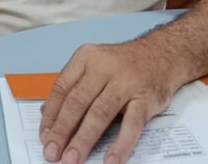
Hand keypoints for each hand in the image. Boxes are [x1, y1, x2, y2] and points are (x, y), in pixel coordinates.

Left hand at [39, 42, 178, 163]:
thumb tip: (47, 114)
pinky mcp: (145, 98)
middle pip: (77, 102)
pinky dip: (120, 144)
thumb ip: (72, 86)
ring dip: (83, 139)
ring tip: (72, 158)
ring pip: (100, 113)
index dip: (51, 115)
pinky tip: (111, 160)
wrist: (162, 53)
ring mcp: (126, 82)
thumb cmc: (124, 63)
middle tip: (52, 152)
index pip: (62, 88)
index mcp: (87, 58)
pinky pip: (132, 124)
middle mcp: (105, 67)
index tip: (44, 136)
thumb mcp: (94, 64)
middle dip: (62, 130)